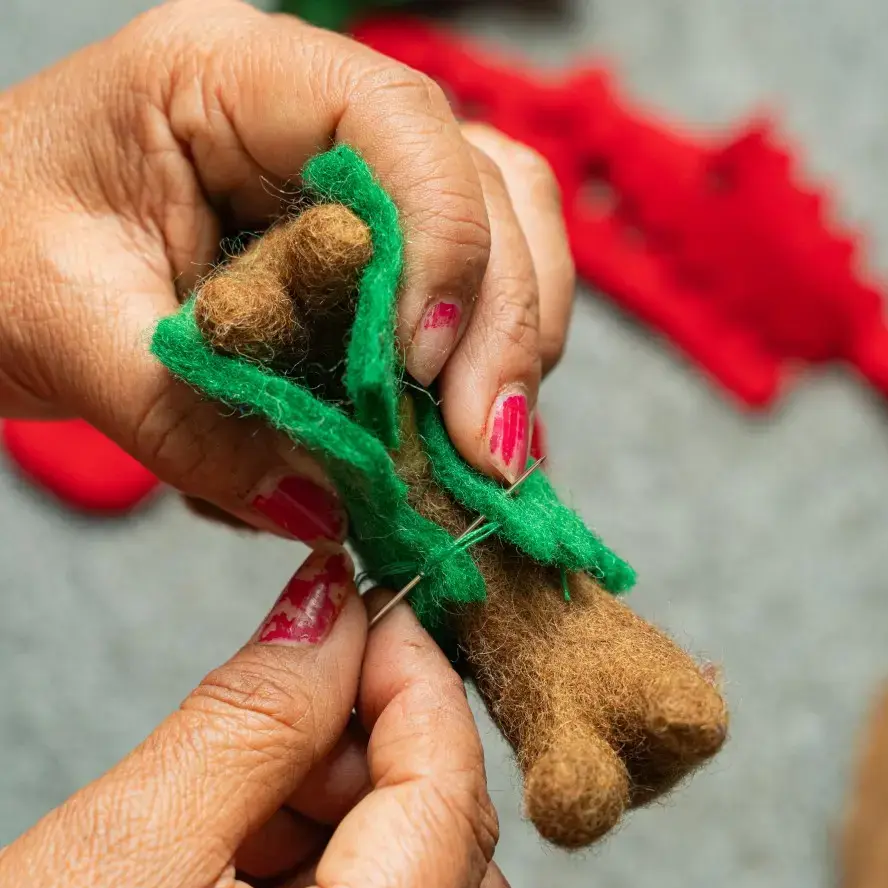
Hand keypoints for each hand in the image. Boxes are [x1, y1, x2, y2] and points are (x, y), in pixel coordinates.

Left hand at [0, 0, 573, 537]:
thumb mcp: (69, 337)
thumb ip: (194, 428)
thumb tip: (327, 508)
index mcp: (227, 76)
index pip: (390, 118)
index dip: (440, 238)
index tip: (420, 368)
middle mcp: (316, 110)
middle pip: (481, 180)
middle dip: (499, 323)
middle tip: (488, 451)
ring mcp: (356, 174)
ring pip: (505, 223)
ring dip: (514, 339)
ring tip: (488, 447)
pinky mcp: (371, 242)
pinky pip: (471, 279)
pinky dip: (487, 356)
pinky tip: (466, 425)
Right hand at [0, 544, 514, 887]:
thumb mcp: (120, 858)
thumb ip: (250, 719)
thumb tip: (331, 609)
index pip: (448, 794)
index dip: (416, 679)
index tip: (372, 607)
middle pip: (456, 845)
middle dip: (377, 751)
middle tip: (291, 705)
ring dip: (356, 817)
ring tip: (241, 812)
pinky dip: (343, 880)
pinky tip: (253, 871)